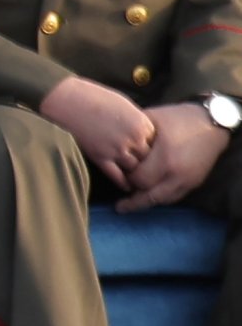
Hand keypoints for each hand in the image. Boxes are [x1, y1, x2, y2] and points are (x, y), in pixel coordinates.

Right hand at [37, 74, 158, 184]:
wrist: (65, 99)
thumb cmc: (92, 96)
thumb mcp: (123, 104)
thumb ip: (136, 120)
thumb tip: (142, 132)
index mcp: (141, 123)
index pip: (157, 143)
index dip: (152, 147)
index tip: (148, 149)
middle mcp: (133, 138)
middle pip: (149, 158)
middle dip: (146, 161)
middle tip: (146, 166)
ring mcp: (117, 149)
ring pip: (135, 169)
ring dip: (135, 172)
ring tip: (138, 178)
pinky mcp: (100, 157)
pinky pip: (117, 176)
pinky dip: (123, 183)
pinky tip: (126, 186)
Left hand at [119, 101, 233, 211]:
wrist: (211, 124)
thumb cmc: (177, 119)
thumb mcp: (151, 120)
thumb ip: (133, 134)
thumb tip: (113, 143)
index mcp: (165, 157)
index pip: (138, 179)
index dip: (126, 179)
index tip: (117, 176)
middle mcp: (177, 173)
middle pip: (149, 196)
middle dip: (133, 197)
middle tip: (119, 204)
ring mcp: (188, 180)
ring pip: (162, 200)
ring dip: (145, 203)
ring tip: (128, 206)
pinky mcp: (195, 183)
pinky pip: (175, 197)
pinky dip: (160, 199)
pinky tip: (147, 198)